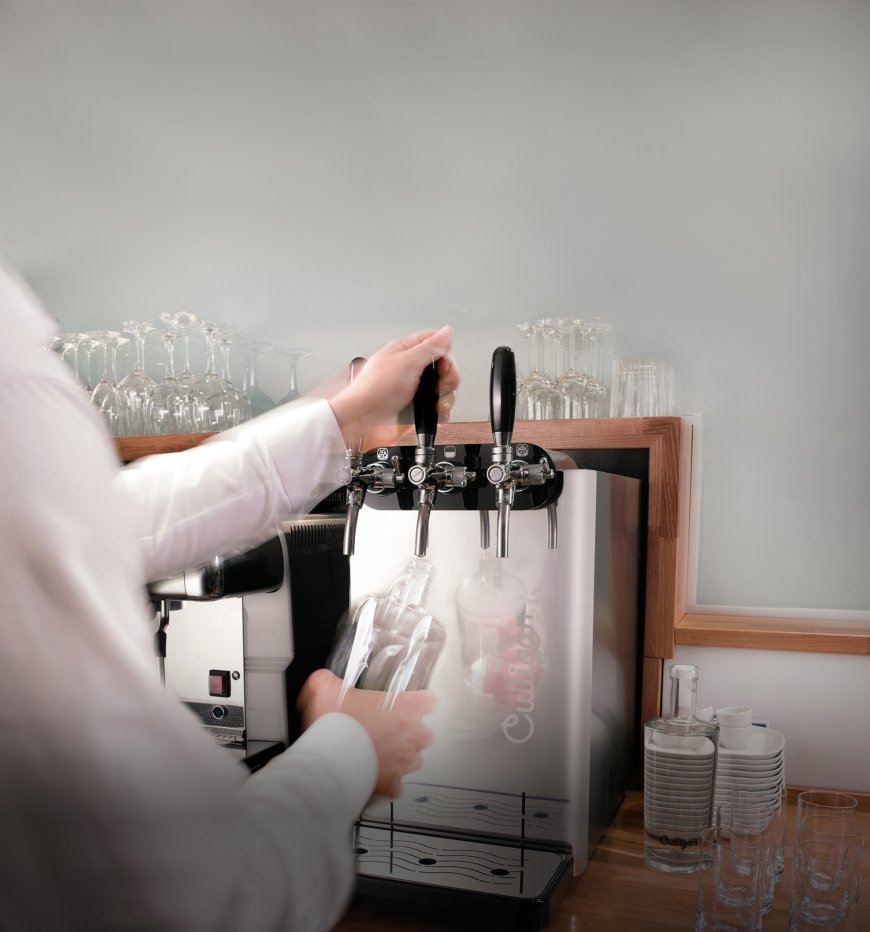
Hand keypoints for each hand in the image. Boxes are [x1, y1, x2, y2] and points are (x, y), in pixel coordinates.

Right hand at [297, 668, 436, 798]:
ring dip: (399, 758)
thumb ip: (326, 681)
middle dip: (408, 734)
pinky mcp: (393, 783)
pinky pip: (397, 786)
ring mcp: (404, 760)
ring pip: (413, 760)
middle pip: (423, 733)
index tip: (407, 705)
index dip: (417, 703)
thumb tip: (320, 681)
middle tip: (385, 731)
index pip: (428, 701)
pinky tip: (375, 776)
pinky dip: (388, 783)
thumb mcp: (326, 689)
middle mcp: (412, 734)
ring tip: (378, 754)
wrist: (330, 756)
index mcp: (405, 706)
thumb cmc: (336, 723)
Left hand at [327, 325, 459, 448]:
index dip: (446, 354)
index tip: (442, 367)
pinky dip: (441, 412)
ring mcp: (415, 388)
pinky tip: (434, 414)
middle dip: (448, 379)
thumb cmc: (374, 391)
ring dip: (445, 398)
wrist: (362, 421)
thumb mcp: (406, 363)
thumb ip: (429, 347)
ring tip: (434, 405)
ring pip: (444, 388)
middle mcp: (412, 368)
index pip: (438, 343)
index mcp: (407, 351)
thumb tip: (447, 331)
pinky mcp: (417, 407)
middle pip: (445, 367)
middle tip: (437, 388)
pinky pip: (438, 407)